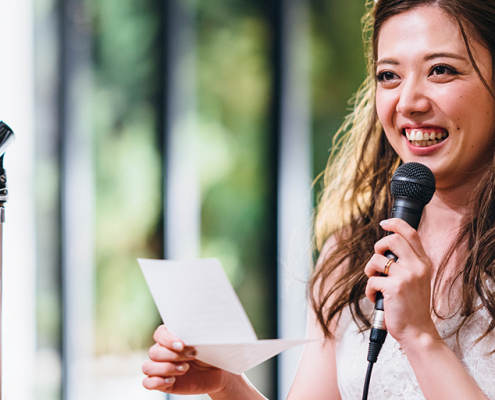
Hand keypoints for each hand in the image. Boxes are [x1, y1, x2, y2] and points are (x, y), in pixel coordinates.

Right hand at [142, 325, 232, 394]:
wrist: (216, 372)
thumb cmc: (210, 352)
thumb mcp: (206, 341)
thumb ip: (197, 332)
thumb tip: (197, 323)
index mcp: (170, 336)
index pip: (159, 334)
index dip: (168, 340)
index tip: (182, 344)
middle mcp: (162, 350)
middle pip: (154, 352)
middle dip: (173, 355)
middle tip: (192, 355)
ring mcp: (159, 367)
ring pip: (148, 366)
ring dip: (165, 369)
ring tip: (184, 369)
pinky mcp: (161, 382)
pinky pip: (147, 383)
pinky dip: (157, 382)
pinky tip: (172, 380)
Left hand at [364, 219, 439, 345]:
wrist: (417, 331)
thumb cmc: (412, 306)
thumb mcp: (417, 280)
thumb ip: (407, 263)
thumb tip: (385, 248)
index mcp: (424, 263)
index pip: (411, 233)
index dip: (396, 224)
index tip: (384, 223)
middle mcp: (418, 266)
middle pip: (392, 240)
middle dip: (377, 248)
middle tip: (377, 263)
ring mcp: (407, 276)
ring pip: (376, 260)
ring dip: (370, 271)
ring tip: (376, 284)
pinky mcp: (394, 287)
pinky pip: (371, 280)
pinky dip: (369, 290)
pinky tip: (377, 298)